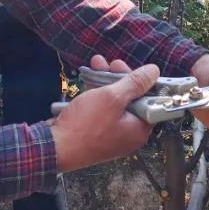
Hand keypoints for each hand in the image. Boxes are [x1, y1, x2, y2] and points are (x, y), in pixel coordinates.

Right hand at [49, 56, 157, 172]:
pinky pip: (100, 109)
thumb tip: (154, 71)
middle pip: (131, 100)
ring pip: (113, 102)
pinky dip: (96, 93)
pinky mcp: (94, 132)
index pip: (151, 102)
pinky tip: (88, 77)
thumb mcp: (112, 98)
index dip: (144, 82)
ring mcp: (110, 134)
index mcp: (139, 129)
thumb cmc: (86, 125)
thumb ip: (135, 83)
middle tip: (113, 62)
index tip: (137, 68)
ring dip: (106, 81)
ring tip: (97, 62)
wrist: (54, 147)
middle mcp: (128, 134)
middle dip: (121, 77)